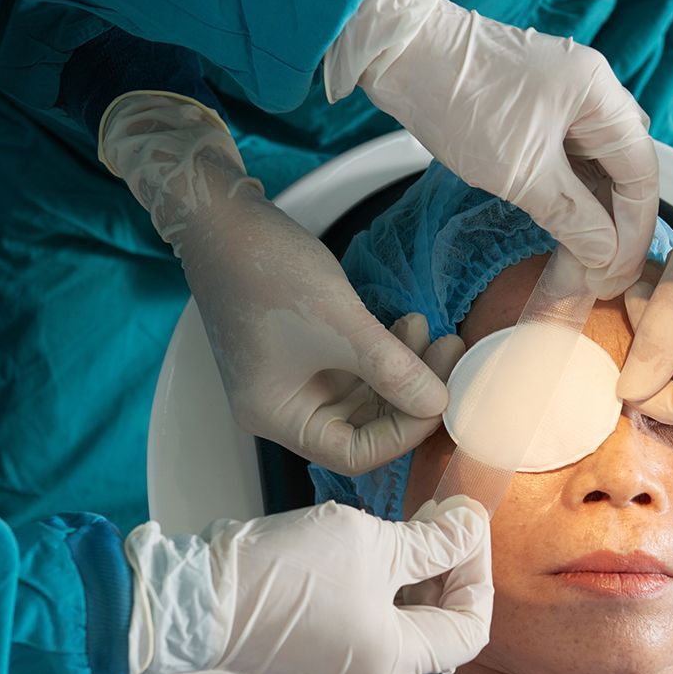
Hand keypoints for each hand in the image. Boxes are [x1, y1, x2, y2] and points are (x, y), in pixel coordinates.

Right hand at [100, 91, 461, 472]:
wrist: (222, 218)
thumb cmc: (266, 272)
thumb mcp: (341, 325)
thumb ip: (393, 369)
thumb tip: (440, 403)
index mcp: (278, 416)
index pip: (353, 454)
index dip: (403, 433)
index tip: (440, 397)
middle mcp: (285, 406)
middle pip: (364, 426)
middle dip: (410, 395)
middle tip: (450, 357)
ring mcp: (295, 378)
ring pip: (366, 394)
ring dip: (403, 369)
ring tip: (433, 333)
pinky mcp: (305, 350)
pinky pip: (356, 366)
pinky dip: (386, 351)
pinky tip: (409, 324)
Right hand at [125, 497, 492, 673]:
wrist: (196, 596)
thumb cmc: (284, 573)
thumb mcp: (372, 543)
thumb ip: (432, 541)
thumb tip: (471, 526)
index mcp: (394, 660)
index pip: (471, 626)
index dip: (478, 571)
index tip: (466, 525)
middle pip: (437, 627)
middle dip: (447, 570)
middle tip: (441, 518)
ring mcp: (337, 671)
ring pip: (399, 624)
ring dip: (413, 576)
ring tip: (408, 526)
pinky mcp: (309, 656)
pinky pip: (364, 624)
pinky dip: (380, 589)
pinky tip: (371, 549)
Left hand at [325, 0, 658, 296]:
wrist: (401, 56)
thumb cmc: (461, 100)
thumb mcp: (521, 172)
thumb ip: (572, 216)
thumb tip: (606, 254)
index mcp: (600, 94)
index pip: (641, 173)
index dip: (634, 231)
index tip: (616, 276)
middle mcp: (592, 93)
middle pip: (624, 173)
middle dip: (616, 230)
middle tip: (599, 280)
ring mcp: (565, 101)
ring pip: (596, 172)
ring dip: (592, 219)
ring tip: (582, 266)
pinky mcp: (537, 113)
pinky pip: (569, 164)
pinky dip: (570, 200)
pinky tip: (566, 232)